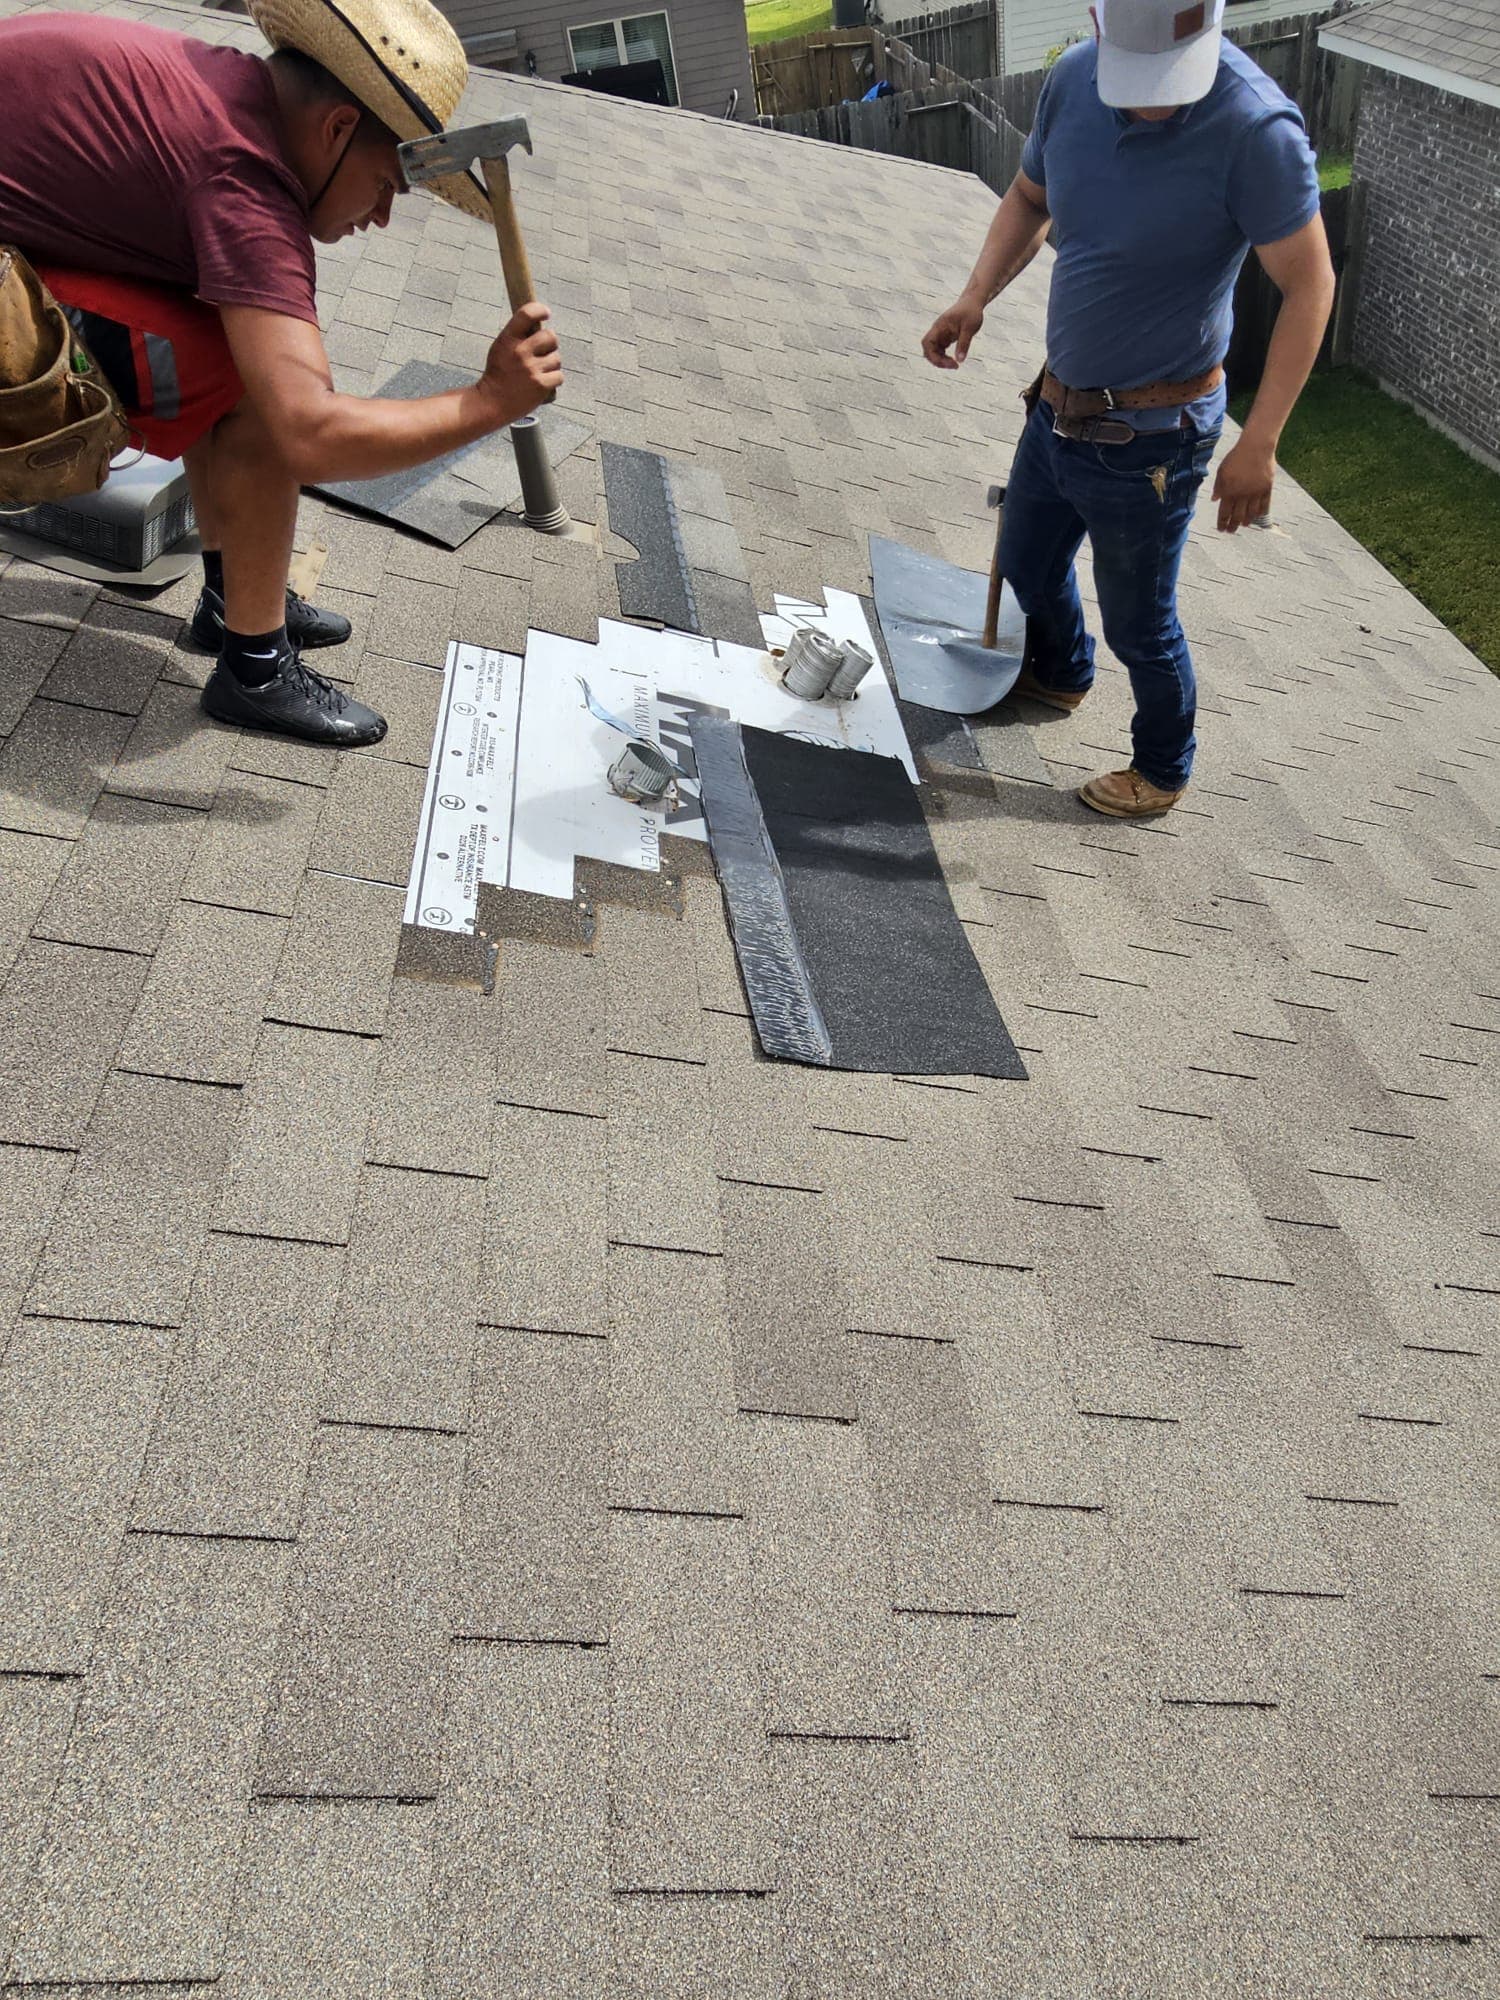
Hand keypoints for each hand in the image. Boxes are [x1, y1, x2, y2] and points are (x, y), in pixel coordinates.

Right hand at [480, 301, 562, 422]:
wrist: (491, 403)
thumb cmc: (498, 374)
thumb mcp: (501, 348)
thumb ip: (517, 336)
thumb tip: (539, 324)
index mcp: (508, 339)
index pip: (527, 314)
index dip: (540, 310)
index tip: (546, 313)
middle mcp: (521, 352)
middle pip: (551, 336)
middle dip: (551, 343)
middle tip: (543, 352)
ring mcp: (532, 369)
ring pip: (556, 358)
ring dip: (551, 364)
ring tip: (538, 372)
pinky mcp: (541, 385)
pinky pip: (559, 376)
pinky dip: (553, 380)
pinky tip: (542, 383)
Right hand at [922, 295, 984, 368]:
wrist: (972, 302)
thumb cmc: (971, 311)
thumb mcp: (970, 327)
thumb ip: (964, 343)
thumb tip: (959, 360)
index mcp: (940, 326)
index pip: (927, 343)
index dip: (933, 356)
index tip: (950, 361)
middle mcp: (937, 331)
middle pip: (928, 350)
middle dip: (937, 361)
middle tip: (954, 365)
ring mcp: (940, 335)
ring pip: (933, 352)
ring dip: (941, 361)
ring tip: (955, 365)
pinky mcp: (945, 338)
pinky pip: (940, 351)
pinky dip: (944, 358)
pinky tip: (954, 360)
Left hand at [1211, 435, 1275, 532]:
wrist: (1256, 447)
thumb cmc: (1236, 457)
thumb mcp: (1222, 471)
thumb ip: (1218, 486)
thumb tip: (1215, 500)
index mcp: (1229, 491)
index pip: (1224, 513)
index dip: (1222, 523)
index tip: (1221, 529)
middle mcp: (1242, 494)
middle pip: (1237, 516)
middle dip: (1233, 526)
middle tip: (1231, 531)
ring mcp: (1256, 492)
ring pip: (1251, 514)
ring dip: (1246, 521)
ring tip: (1244, 525)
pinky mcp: (1267, 488)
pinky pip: (1265, 505)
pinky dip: (1261, 513)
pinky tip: (1258, 516)